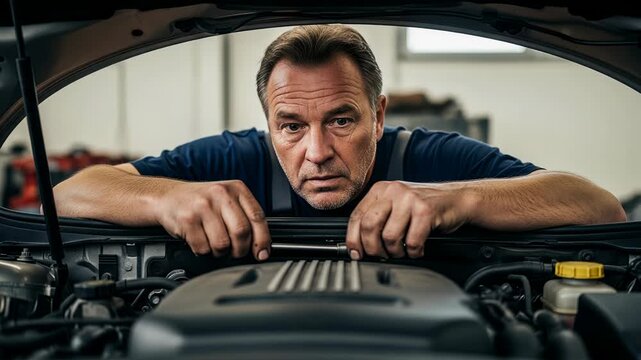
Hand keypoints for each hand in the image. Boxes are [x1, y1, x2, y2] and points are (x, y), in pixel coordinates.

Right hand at [155, 180, 270, 259]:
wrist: (167, 197)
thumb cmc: (201, 201)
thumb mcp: (227, 199)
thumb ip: (245, 217)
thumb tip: (261, 247)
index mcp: (236, 188)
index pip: (257, 216)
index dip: (263, 239)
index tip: (262, 253)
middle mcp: (221, 194)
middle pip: (241, 232)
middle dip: (240, 249)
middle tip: (235, 252)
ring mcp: (203, 206)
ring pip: (222, 244)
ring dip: (220, 252)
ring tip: (214, 244)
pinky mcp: (187, 219)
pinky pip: (203, 248)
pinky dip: (203, 251)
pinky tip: (200, 240)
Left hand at [346, 181, 470, 258]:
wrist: (456, 199)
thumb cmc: (425, 206)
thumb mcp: (396, 205)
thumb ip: (378, 219)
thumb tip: (358, 244)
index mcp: (380, 190)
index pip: (356, 216)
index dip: (353, 240)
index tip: (356, 254)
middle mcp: (393, 191)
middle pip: (369, 226)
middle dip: (372, 248)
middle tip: (381, 255)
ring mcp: (409, 200)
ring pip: (389, 237)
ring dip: (395, 252)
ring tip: (402, 252)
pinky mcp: (426, 211)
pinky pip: (412, 241)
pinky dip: (414, 252)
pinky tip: (417, 249)